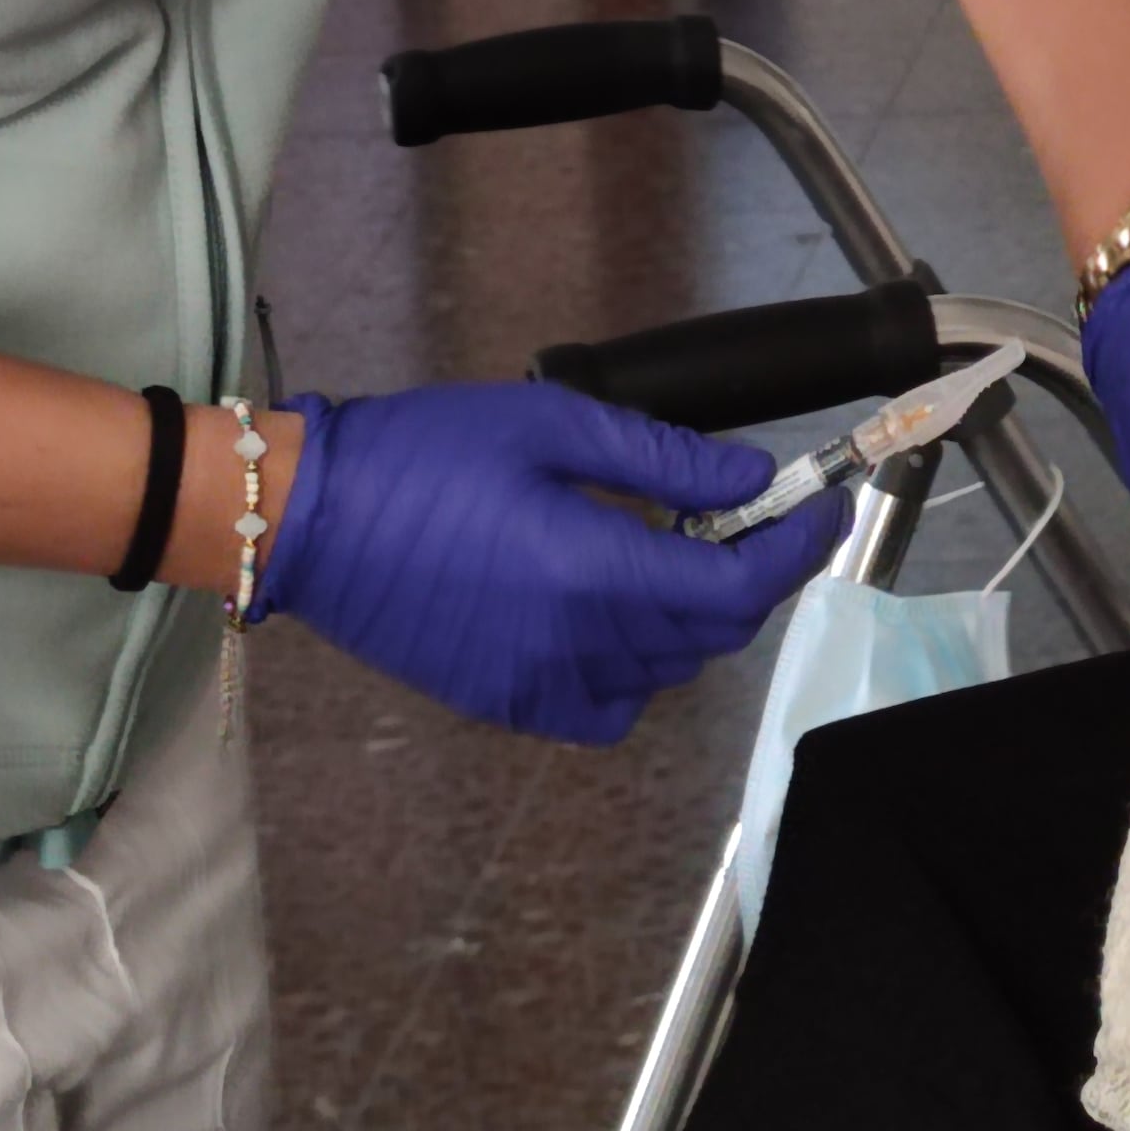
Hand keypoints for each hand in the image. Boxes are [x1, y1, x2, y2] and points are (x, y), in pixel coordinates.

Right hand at [249, 380, 839, 744]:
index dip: (795, 547)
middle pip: (711, 631)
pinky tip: (615, 616)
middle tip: (749, 514)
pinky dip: (637, 670)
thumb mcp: (551, 423)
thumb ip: (662, 456)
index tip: (821, 504)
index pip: (737, 584)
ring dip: (694, 616)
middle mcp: (577, 645)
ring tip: (672, 550)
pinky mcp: (506, 704)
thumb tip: (751, 475)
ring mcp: (539, 685)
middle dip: (750, 572)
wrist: (308, 519)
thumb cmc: (425, 453)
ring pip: (667, 670)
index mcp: (592, 571)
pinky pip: (609, 707)